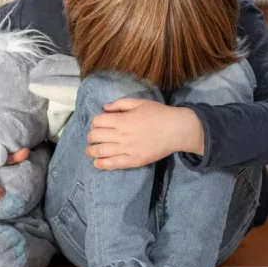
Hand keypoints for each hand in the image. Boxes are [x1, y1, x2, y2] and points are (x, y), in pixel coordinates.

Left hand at [86, 98, 203, 169]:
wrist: (176, 130)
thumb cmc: (159, 114)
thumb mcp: (140, 102)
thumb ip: (120, 104)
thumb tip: (104, 108)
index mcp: (122, 120)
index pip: (97, 121)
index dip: (95, 122)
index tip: (98, 124)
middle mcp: (122, 135)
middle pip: (95, 136)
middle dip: (91, 136)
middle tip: (94, 137)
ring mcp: (127, 149)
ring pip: (100, 151)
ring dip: (91, 151)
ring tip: (91, 150)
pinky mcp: (133, 160)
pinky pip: (113, 164)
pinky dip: (101, 164)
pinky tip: (97, 163)